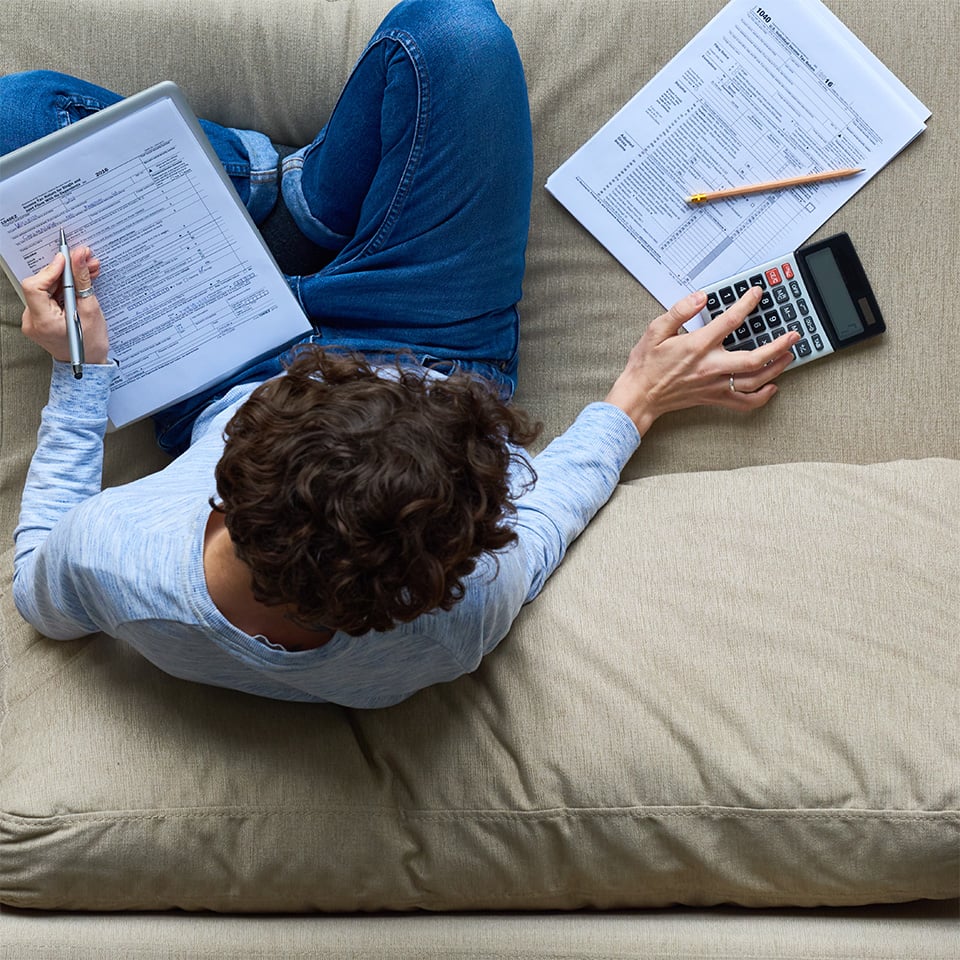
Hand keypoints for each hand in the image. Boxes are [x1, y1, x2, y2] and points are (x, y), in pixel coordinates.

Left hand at [21, 247, 108, 364]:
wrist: (89, 365)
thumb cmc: (90, 346)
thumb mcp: (90, 311)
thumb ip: (81, 281)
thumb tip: (78, 258)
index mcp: (44, 322)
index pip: (35, 286)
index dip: (50, 270)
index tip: (66, 260)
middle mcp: (32, 321)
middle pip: (41, 285)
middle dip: (64, 272)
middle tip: (84, 262)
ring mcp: (33, 320)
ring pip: (46, 289)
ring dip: (66, 279)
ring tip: (87, 273)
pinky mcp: (38, 318)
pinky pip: (47, 297)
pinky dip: (62, 289)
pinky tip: (77, 286)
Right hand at [604, 286, 798, 435]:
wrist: (640, 396)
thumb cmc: (646, 365)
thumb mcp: (656, 330)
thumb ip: (679, 311)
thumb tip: (700, 297)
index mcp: (698, 346)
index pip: (730, 321)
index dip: (747, 304)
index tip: (757, 294)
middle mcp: (711, 367)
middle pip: (754, 358)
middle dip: (779, 346)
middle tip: (794, 335)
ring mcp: (714, 385)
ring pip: (754, 380)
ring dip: (777, 368)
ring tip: (790, 355)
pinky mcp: (713, 398)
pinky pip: (743, 402)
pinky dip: (761, 397)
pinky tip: (772, 388)